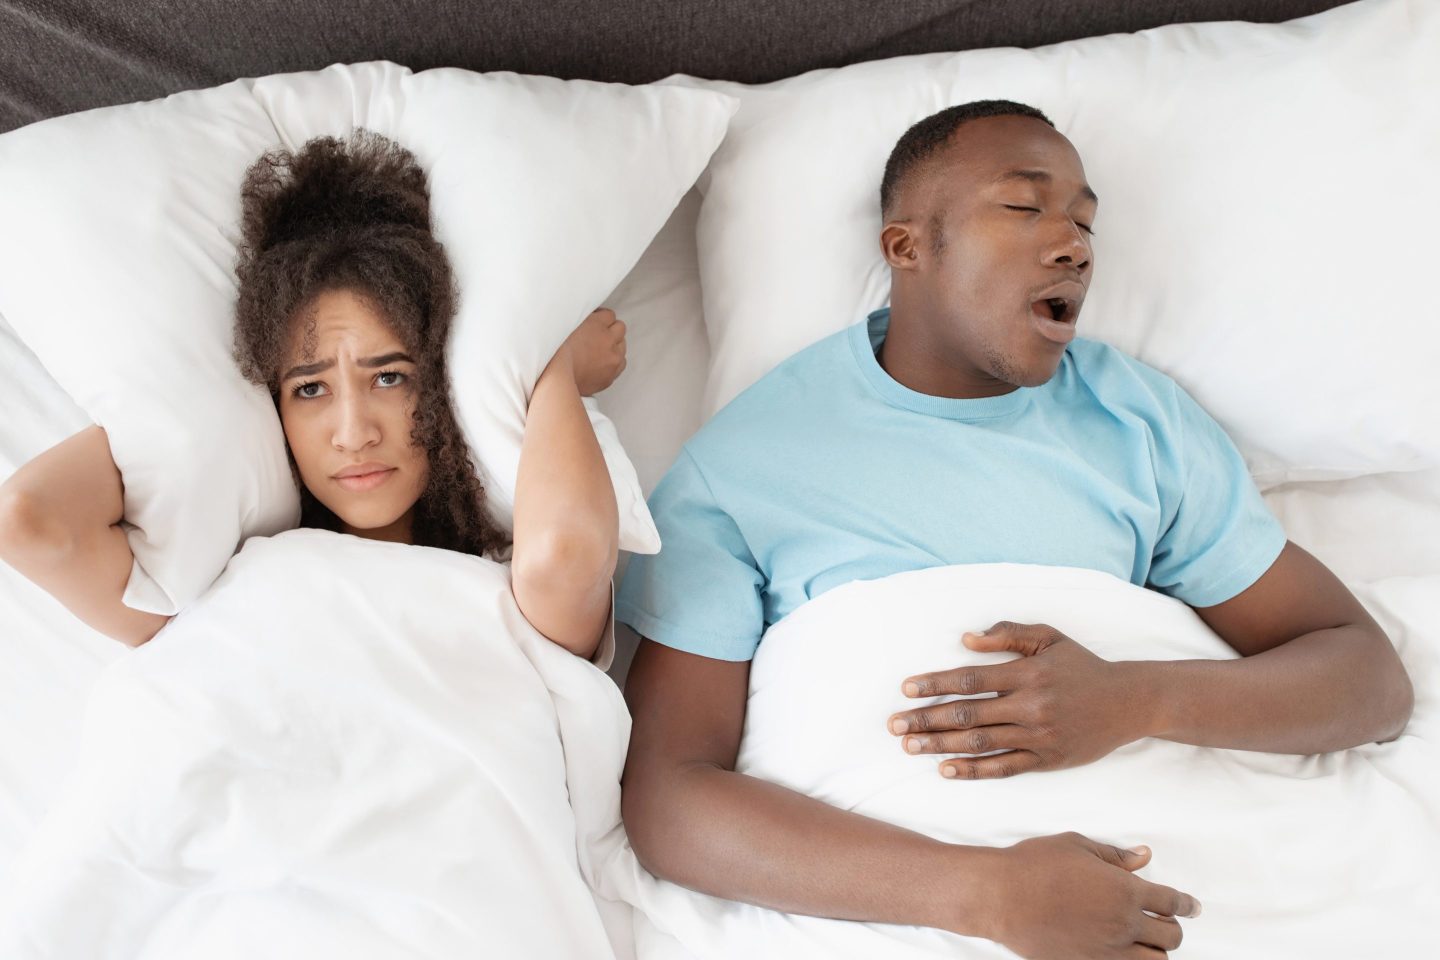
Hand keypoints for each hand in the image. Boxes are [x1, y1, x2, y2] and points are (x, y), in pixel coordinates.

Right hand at [552, 308, 626, 395]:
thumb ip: (582, 319)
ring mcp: (612, 357)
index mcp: (596, 324)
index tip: (595, 323)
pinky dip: (614, 361)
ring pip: (622, 346)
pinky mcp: (611, 374)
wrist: (555, 378)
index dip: (601, 318)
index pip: (609, 315)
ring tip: (599, 350)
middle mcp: (608, 339)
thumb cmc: (554, 352)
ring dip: (614, 345)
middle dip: (610, 330)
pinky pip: (621, 363)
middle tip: (597, 335)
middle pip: (620, 328)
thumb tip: (588, 315)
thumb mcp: (565, 325)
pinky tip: (602, 362)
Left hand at [888, 621, 1147, 777]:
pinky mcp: (1047, 761)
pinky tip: (945, 768)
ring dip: (939, 745)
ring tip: (909, 746)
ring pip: (979, 743)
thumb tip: (965, 639)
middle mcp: (1030, 706)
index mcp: (1027, 673)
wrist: (1129, 702)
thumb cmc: (1081, 666)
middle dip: (925, 719)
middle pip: (967, 714)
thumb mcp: (1048, 638)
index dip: (935, 684)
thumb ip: (1007, 634)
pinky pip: (1003, 768)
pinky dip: (972, 770)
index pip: (969, 679)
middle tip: (894, 725)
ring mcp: (1038, 737)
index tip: (906, 689)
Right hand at [974, 833, 1198, 958]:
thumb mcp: (1077, 846)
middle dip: (1174, 928)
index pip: (1171, 901)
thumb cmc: (1034, 864)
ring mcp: (1106, 950)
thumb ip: (1115, 855)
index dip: (1187, 904)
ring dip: (1156, 951)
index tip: (1193, 907)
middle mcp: (1123, 924)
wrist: (1000, 896)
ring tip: (1146, 941)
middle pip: (1171, 936)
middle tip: (1167, 922)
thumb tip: (1144, 856)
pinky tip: (1123, 954)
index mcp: (1124, 890)